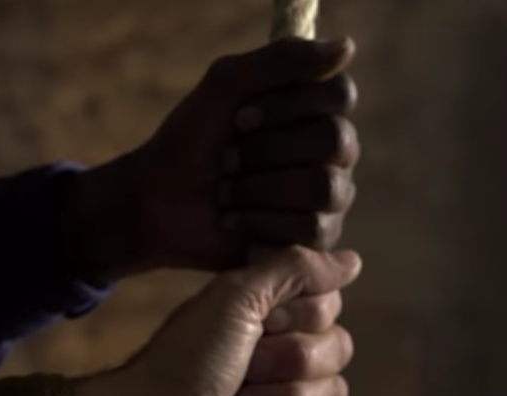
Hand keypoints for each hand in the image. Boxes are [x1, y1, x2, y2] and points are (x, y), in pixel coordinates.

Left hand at [64, 38, 359, 281]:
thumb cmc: (191, 139)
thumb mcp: (226, 85)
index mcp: (316, 106)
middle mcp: (333, 149)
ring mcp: (330, 194)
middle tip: (225, 160)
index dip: (287, 107)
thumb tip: (347, 46)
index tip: (239, 118)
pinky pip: (310, 227)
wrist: (159, 201)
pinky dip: (259, 222)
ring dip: (258, 189)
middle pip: (333, 140)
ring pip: (322, 186)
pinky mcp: (317, 238)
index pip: (339, 94)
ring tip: (225, 191)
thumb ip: (281, 60)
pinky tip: (233, 220)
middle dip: (265, 151)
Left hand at [71, 247, 360, 395]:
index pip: (328, 307)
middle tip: (244, 371)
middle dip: (287, 363)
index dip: (299, 319)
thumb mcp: (235, 298)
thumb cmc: (188, 359)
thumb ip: (295, 269)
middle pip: (337, 350)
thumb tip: (354, 260)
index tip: (261, 325)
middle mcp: (285, 353)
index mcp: (272, 315)